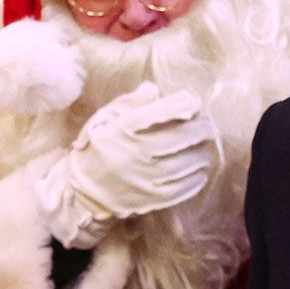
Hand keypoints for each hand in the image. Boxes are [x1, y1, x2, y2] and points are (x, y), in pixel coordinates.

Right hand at [35, 82, 218, 248]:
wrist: (81, 190)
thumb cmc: (98, 148)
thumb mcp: (105, 120)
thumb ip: (130, 103)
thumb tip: (153, 89)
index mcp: (121, 130)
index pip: (158, 113)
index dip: (182, 104)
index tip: (194, 101)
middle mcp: (133, 154)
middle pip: (178, 138)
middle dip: (199, 129)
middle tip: (208, 126)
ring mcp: (142, 179)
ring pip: (183, 164)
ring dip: (200, 154)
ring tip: (205, 148)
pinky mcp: (149, 199)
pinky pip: (180, 189)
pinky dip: (194, 179)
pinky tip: (200, 172)